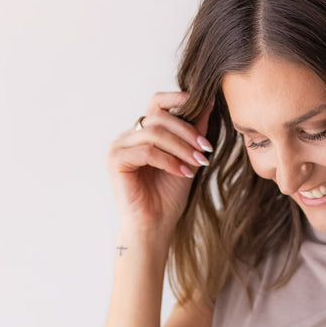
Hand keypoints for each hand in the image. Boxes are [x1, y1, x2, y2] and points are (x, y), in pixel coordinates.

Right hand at [107, 92, 213, 235]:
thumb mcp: (188, 158)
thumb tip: (209, 102)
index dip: (179, 100)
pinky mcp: (116, 161)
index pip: (157, 102)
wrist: (156, 226)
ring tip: (198, 163)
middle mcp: (128, 136)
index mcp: (142, 132)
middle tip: (206, 148)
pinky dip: (169, 161)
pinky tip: (183, 172)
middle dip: (187, 132)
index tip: (206, 107)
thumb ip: (194, 131)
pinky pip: (147, 151)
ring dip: (181, 147)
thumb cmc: (169, 197)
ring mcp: (119, 147)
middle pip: (159, 117)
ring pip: (154, 133)